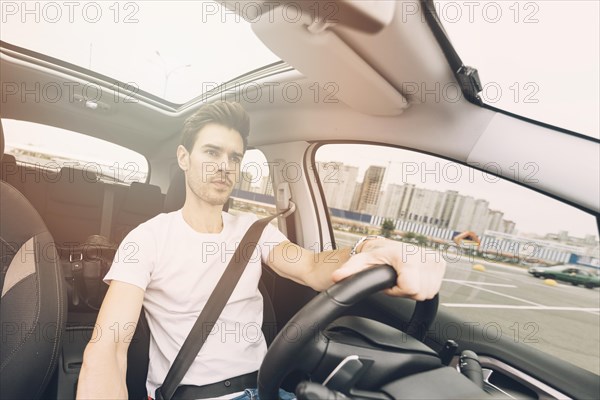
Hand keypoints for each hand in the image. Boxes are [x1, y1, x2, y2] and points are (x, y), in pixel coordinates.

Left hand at [331, 239, 445, 300]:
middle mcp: (424, 255)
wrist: (387, 246)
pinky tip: (412, 275)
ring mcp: (435, 258)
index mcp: (407, 255)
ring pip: (428, 293)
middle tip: (394, 279)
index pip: (411, 288)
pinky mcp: (440, 263)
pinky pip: (434, 288)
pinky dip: (422, 285)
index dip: (397, 291)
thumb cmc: (374, 255)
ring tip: (402, 277)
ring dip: (413, 288)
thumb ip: (349, 271)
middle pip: (420, 293)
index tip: (388, 282)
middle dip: (405, 291)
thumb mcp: (360, 263)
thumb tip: (337, 276)